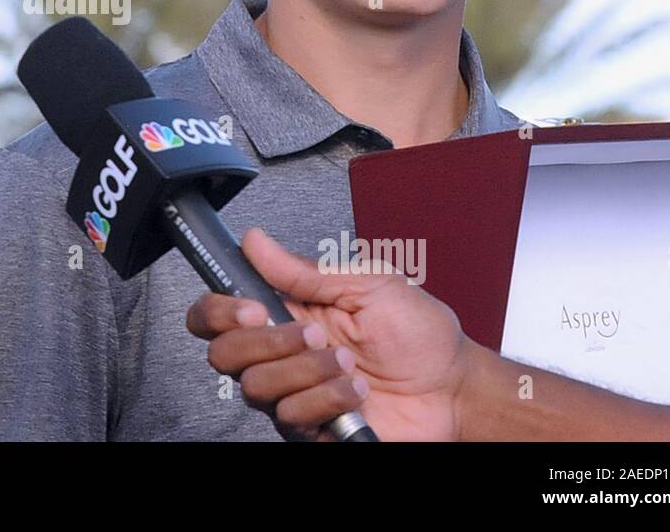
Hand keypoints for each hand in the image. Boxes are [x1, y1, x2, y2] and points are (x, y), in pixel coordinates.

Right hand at [185, 228, 475, 440]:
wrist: (452, 388)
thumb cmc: (419, 334)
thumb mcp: (366, 284)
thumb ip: (305, 269)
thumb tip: (256, 242)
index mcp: (285, 311)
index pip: (217, 313)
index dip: (218, 311)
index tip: (252, 308)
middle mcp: (280, 353)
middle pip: (223, 353)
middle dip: (268, 342)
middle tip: (312, 333)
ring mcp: (292, 392)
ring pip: (257, 387)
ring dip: (308, 371)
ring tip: (348, 363)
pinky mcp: (309, 427)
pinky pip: (290, 417)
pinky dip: (327, 400)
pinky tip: (355, 392)